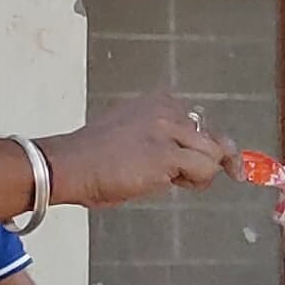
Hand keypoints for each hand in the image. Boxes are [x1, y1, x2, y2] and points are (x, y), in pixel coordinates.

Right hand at [46, 93, 235, 205]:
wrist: (71, 165)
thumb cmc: (94, 157)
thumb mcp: (132, 134)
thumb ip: (160, 137)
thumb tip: (185, 157)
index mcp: (157, 102)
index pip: (199, 122)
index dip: (205, 145)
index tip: (210, 160)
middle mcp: (166, 110)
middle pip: (212, 137)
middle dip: (208, 161)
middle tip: (194, 179)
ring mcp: (168, 129)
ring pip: (213, 154)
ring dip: (199, 174)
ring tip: (173, 182)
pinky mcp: (167, 153)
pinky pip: (204, 168)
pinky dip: (196, 181)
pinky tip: (171, 183)